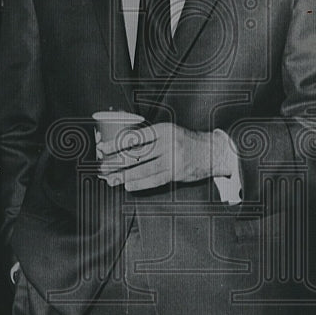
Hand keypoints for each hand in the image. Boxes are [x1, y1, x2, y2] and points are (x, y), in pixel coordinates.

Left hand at [98, 122, 226, 191]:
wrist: (212, 151)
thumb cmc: (186, 141)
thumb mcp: (169, 131)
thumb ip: (150, 137)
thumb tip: (123, 145)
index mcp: (163, 129)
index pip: (135, 137)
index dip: (116, 144)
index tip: (102, 149)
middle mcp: (168, 143)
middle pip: (137, 154)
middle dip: (117, 162)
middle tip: (102, 167)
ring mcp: (173, 159)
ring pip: (144, 168)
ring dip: (125, 175)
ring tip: (111, 179)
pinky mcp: (177, 173)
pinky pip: (155, 180)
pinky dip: (140, 183)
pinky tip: (128, 184)